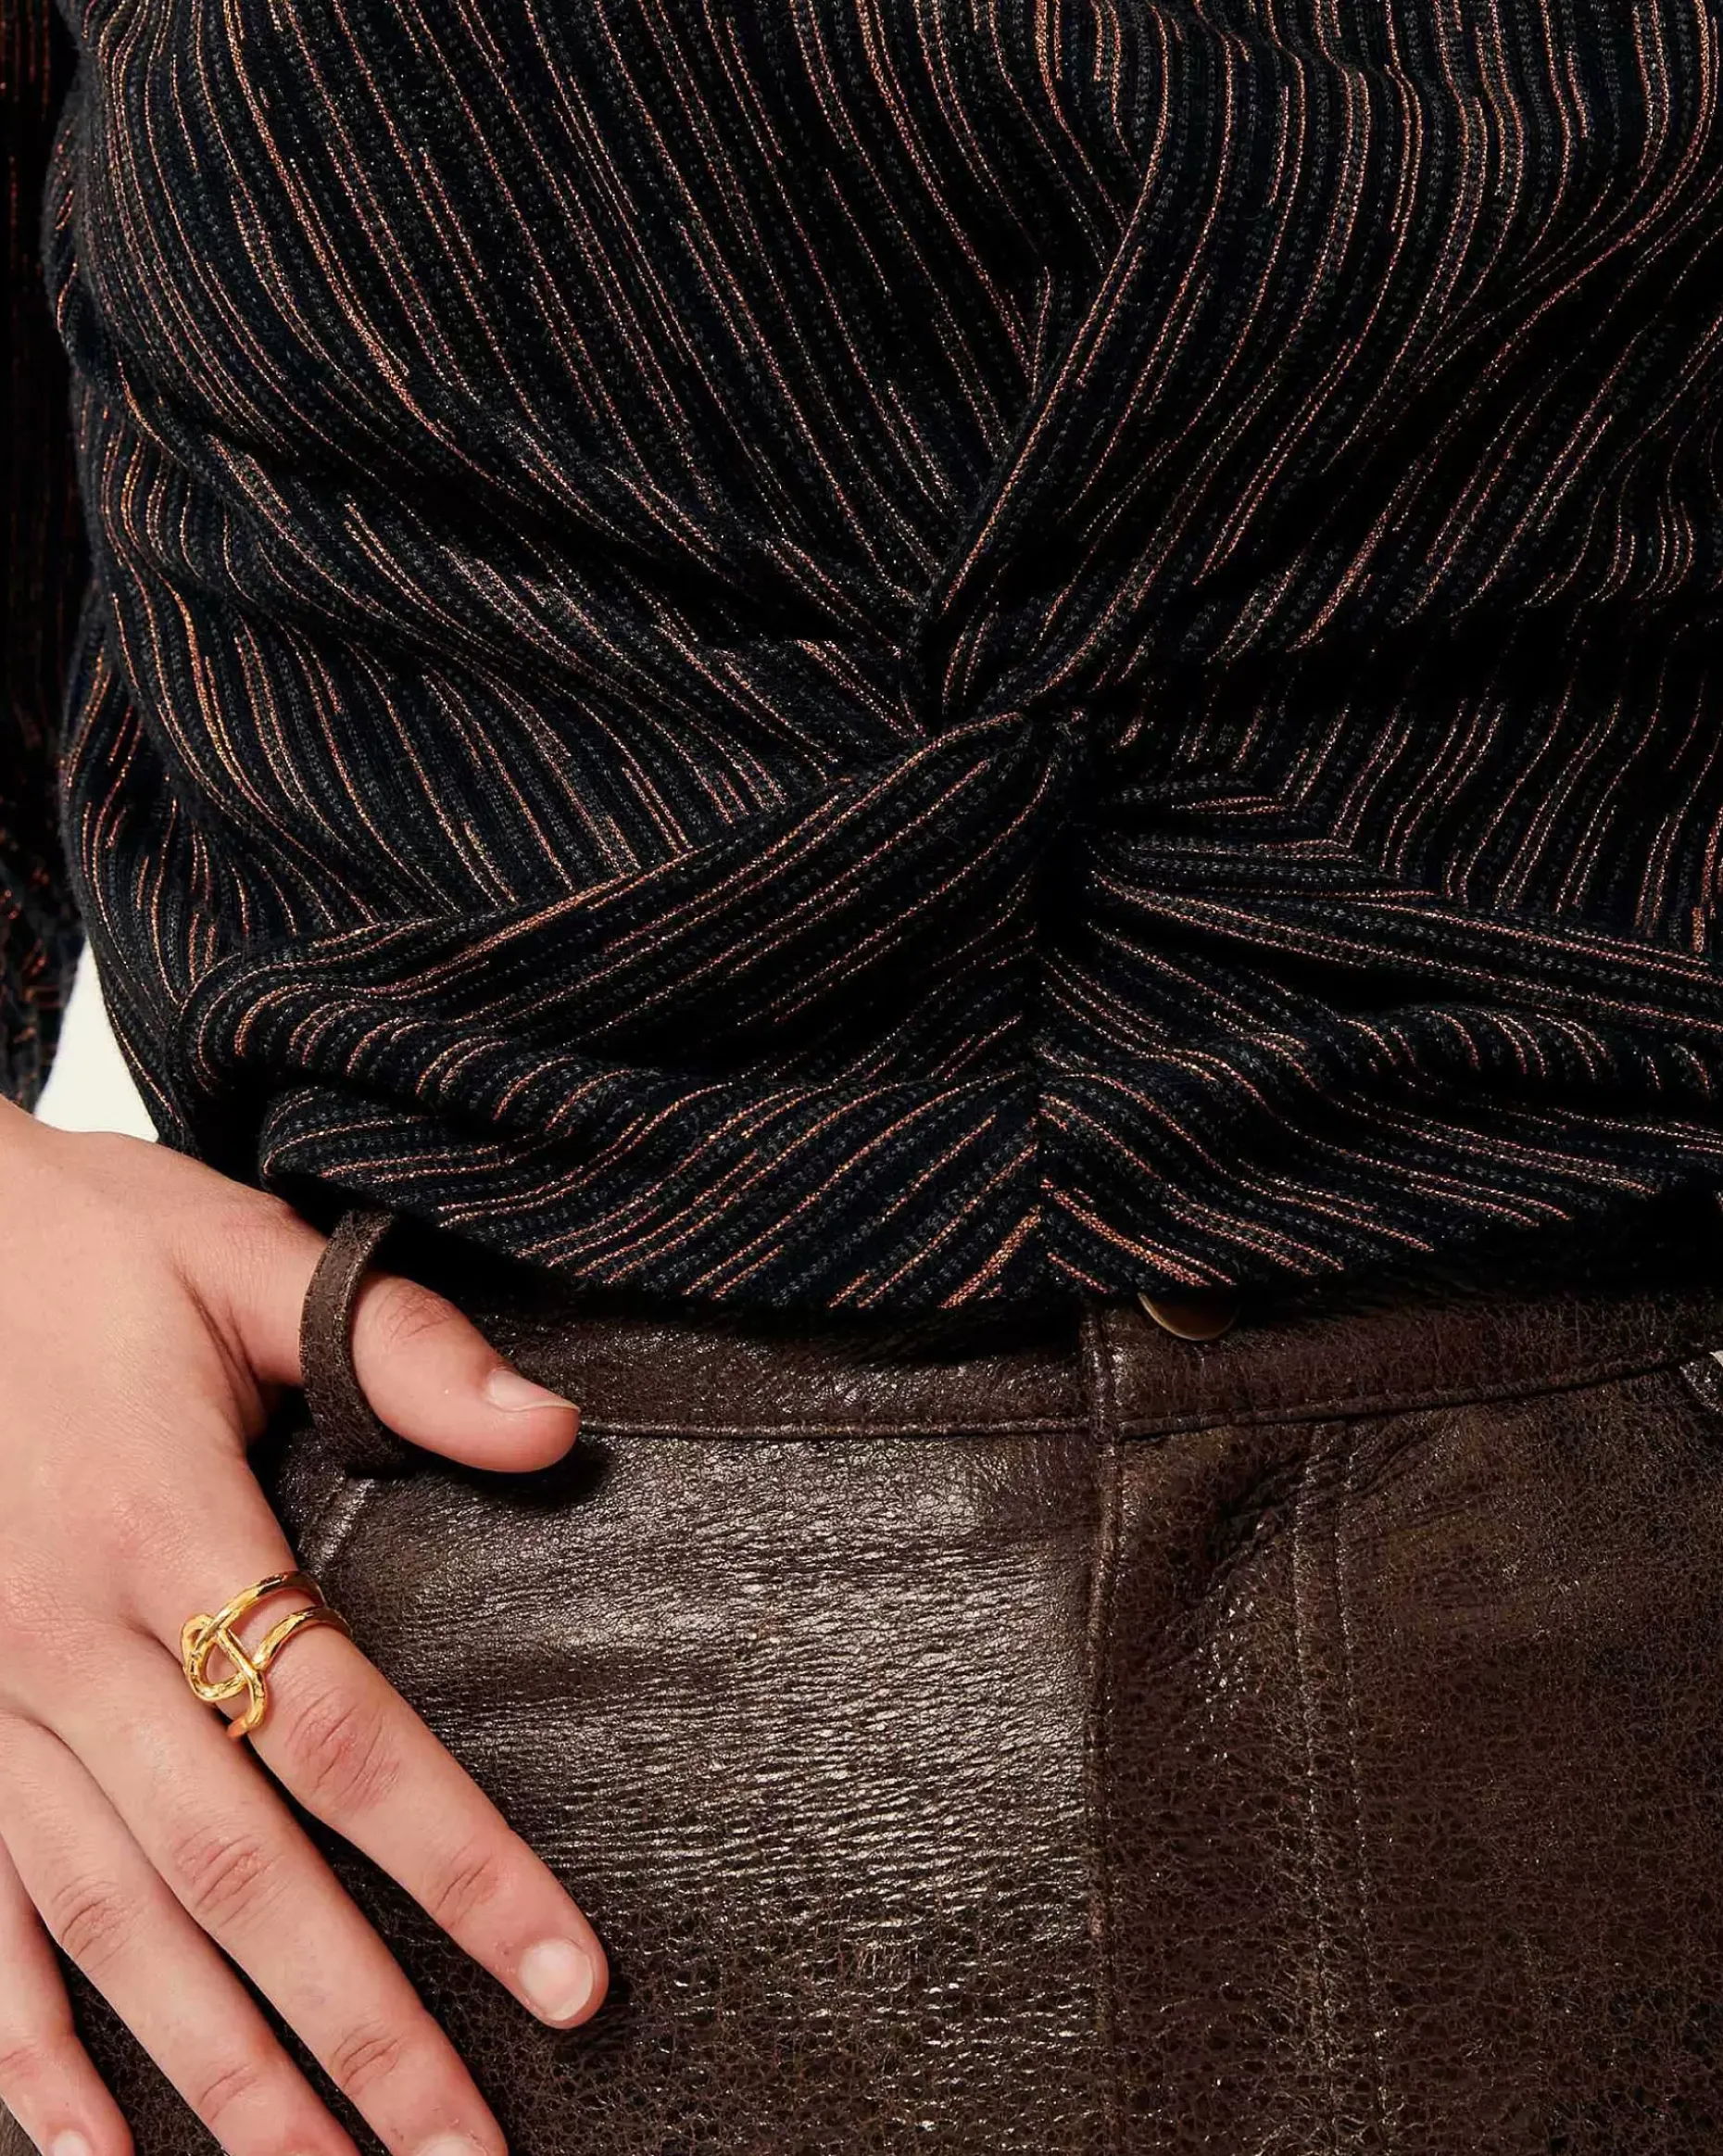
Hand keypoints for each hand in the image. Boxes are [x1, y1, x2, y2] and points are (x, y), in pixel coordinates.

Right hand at [0, 1099, 607, 2155]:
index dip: (462, 1869)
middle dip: (359, 2032)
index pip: (348, 1736)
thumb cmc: (85, 1246)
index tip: (569, 1983)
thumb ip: (399, 1348)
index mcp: (168, 1534)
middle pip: (238, 1876)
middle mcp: (68, 1649)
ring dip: (216, 2077)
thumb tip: (552, 1431)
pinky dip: (21, 2048)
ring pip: (111, 1926)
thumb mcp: (237, 1258)